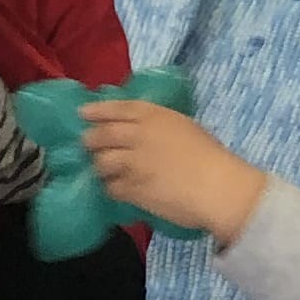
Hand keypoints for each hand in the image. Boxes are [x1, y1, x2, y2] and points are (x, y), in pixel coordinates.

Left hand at [80, 97, 268, 243]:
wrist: (217, 186)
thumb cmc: (211, 155)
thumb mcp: (185, 127)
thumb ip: (161, 126)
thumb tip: (144, 132)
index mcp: (154, 116)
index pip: (117, 109)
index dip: (98, 111)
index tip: (83, 113)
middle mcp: (138, 135)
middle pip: (102, 135)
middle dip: (90, 141)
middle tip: (88, 146)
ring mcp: (132, 163)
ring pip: (101, 163)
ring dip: (100, 167)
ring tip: (104, 172)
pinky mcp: (132, 188)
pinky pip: (111, 188)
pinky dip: (112, 188)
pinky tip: (117, 190)